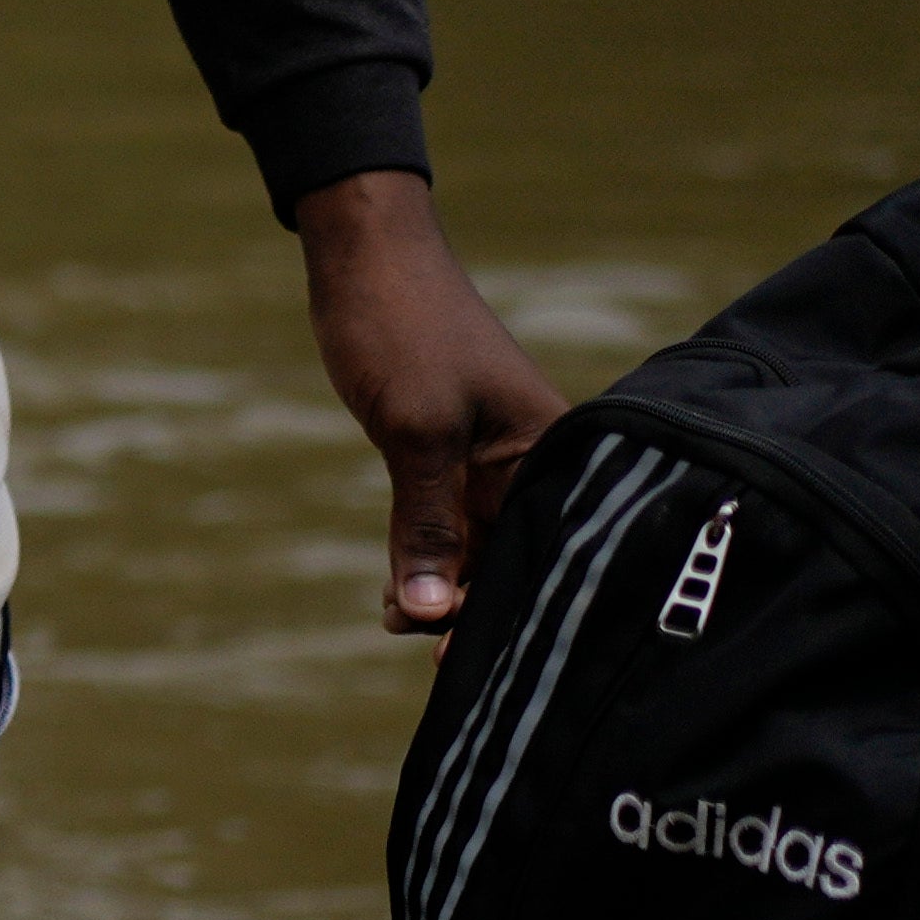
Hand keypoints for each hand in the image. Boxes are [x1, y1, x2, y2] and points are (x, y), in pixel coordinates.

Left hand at [292, 167, 558, 632]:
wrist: (367, 256)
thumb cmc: (400, 328)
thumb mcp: (414, 433)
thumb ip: (428, 525)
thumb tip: (430, 614)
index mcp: (552, 452)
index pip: (541, 555)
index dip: (502, 612)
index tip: (454, 663)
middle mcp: (536, 460)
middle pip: (515, 558)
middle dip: (472, 609)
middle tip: (417, 653)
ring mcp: (494, 457)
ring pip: (480, 547)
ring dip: (444, 588)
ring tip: (395, 621)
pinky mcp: (453, 452)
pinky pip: (453, 521)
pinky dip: (429, 556)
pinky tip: (399, 594)